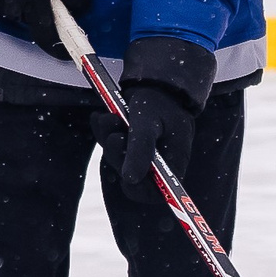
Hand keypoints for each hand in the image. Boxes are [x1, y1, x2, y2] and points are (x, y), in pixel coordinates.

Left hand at [103, 80, 199, 205]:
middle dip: (116, 154)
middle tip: (116, 134)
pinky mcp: (129, 143)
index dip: (136, 187)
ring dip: (107, 138)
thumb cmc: (156, 101)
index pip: (153, 194)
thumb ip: (140, 150)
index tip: (124, 169)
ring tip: (109, 118)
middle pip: (129, 177)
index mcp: (172, 164)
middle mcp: (158, 163)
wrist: (152, 82)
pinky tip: (103, 117)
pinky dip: (103, 131)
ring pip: (116, 159)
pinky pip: (110, 146)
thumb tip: (131, 179)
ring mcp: (142, 153)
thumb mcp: (146, 124)